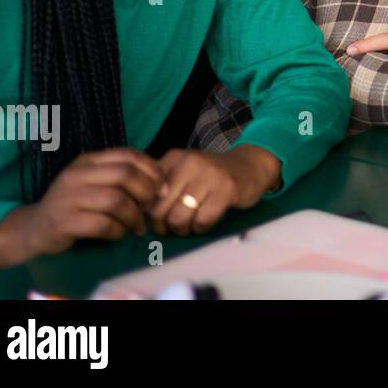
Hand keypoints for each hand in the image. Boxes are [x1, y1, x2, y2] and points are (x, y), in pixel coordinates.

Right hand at [0, 148, 165, 269]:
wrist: (33, 229)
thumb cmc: (74, 205)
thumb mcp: (95, 183)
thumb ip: (122, 177)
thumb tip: (162, 182)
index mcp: (88, 160)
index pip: (129, 155)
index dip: (152, 170)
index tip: (162, 188)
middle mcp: (77, 174)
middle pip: (126, 175)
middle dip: (146, 193)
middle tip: (150, 208)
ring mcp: (68, 197)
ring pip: (117, 201)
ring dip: (134, 216)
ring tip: (136, 225)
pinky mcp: (64, 222)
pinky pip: (104, 224)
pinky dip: (118, 231)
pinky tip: (118, 234)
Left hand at [146, 145, 279, 236]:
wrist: (249, 166)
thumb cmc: (210, 175)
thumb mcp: (182, 170)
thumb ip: (160, 183)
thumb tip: (138, 211)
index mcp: (174, 158)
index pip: (146, 194)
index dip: (148, 212)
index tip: (158, 217)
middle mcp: (190, 162)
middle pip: (159, 209)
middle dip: (163, 226)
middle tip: (172, 227)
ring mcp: (210, 175)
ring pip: (179, 218)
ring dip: (182, 230)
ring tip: (189, 226)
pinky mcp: (227, 189)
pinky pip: (203, 220)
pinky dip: (201, 228)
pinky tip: (205, 223)